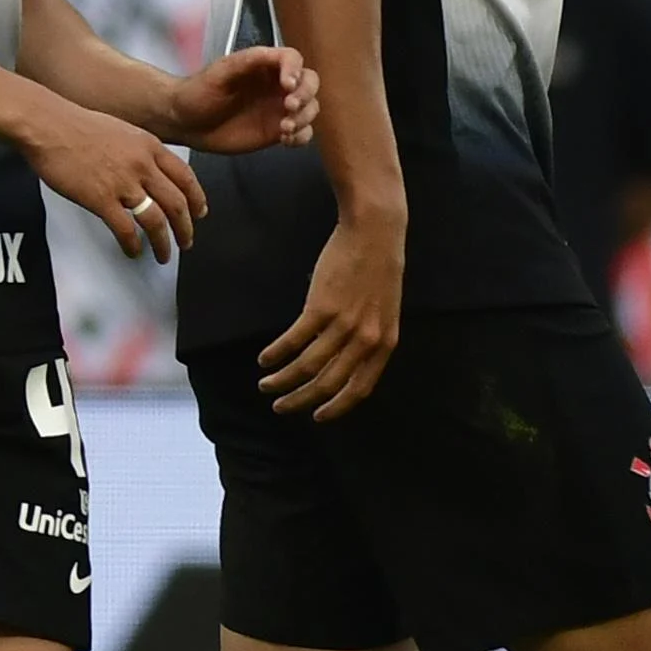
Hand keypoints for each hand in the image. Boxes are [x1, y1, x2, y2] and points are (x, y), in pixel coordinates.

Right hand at [24, 96, 204, 262]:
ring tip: (164, 256)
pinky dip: (132, 244)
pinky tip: (132, 251)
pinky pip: (125, 229)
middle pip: (176, 203)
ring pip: (156, 220)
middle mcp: (142, 165)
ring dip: (164, 242)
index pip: (185, 177)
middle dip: (185, 228)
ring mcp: (123, 183)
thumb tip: (144, 168)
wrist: (47, 125)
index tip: (198, 213)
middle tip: (186, 241)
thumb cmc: (74, 125)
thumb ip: (138, 150)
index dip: (196, 199)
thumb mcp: (120, 130)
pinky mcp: (100, 199)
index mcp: (149, 146)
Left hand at [165, 44, 317, 153]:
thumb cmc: (198, 92)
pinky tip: (285, 139)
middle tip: (288, 106)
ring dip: (304, 118)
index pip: (293, 60)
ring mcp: (278, 109)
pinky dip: (301, 136)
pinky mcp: (276, 131)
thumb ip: (247, 60)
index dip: (295, 70)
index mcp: (264, 65)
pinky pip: (302, 133)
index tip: (287, 84)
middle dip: (305, 95)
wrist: (184, 122)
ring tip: (283, 128)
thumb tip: (274, 55)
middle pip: (310, 83)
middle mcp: (276, 85)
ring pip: (310, 109)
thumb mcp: (220, 71)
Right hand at [260, 209, 402, 417]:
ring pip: (308, 366)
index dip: (337, 407)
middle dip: (302, 400)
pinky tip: (264, 359)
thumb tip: (341, 359)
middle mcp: (367, 340)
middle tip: (281, 407)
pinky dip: (276, 353)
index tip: (318, 417)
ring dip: (283, 380)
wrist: (375, 233)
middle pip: (329, 383)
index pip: (360, 389)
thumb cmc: (377, 268)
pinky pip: (294, 340)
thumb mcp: (382, 310)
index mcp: (385, 343)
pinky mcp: (322, 307)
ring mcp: (345, 324)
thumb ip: (366, 336)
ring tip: (265, 385)